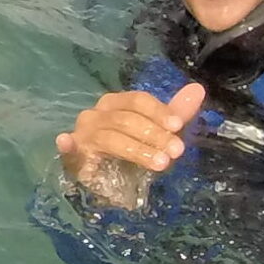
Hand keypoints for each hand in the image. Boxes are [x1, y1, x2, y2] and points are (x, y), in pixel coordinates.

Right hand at [56, 83, 205, 208]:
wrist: (104, 175)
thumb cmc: (131, 148)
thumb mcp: (157, 132)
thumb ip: (175, 113)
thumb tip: (197, 89)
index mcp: (117, 103)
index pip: (138, 100)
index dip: (159, 112)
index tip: (178, 128)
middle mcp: (97, 114)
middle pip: (127, 119)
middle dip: (155, 135)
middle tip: (176, 151)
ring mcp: (82, 134)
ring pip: (111, 137)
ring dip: (138, 150)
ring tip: (161, 163)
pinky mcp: (72, 155)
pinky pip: (68, 148)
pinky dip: (66, 145)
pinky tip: (66, 141)